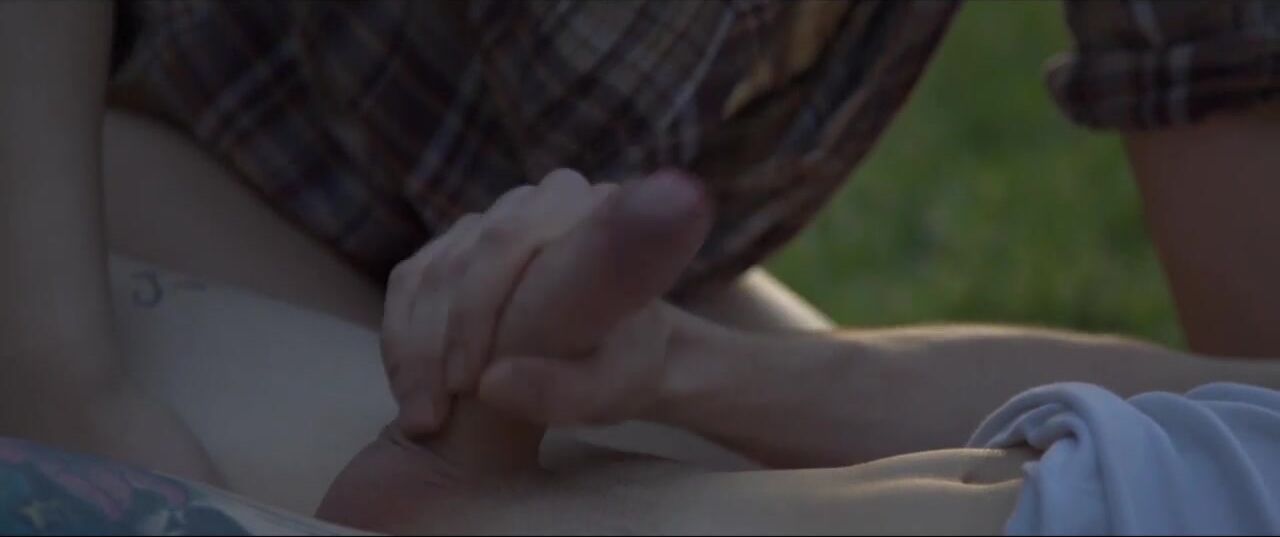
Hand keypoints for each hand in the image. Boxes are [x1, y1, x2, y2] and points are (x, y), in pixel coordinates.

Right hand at [381, 169, 711, 436]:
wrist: (617, 356)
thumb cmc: (622, 367)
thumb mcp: (610, 391)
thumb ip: (565, 390)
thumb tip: (490, 384)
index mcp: (585, 210)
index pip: (508, 240)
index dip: (475, 311)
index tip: (469, 385)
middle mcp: (536, 201)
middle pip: (461, 258)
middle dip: (439, 342)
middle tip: (435, 415)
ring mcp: (490, 221)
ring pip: (426, 274)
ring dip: (414, 352)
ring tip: (424, 417)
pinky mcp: (455, 248)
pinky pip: (408, 285)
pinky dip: (402, 344)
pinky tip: (413, 393)